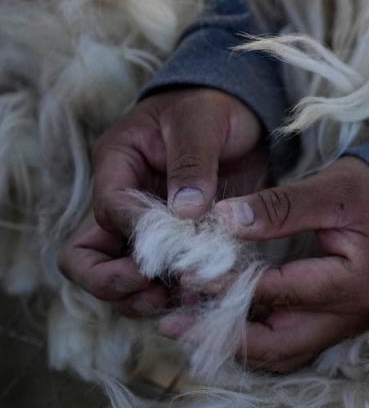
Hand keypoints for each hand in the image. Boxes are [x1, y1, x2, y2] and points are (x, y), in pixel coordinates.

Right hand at [58, 88, 266, 316]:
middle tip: (156, 290)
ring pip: (119, 281)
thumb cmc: (212, 108)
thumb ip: (193, 163)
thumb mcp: (202, 121)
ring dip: (142, 299)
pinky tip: (204, 299)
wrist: (241, 117)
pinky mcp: (175, 248)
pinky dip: (177, 298)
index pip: (108, 210)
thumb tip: (184, 211)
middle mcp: (121, 204)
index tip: (168, 248)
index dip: (134, 233)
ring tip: (181, 300)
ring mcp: (145, 231)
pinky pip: (161, 284)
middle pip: (87, 259)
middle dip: (113, 282)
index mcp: (117, 165)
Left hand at [160, 157, 368, 372]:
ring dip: (239, 343)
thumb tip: (222, 219)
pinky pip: (295, 343)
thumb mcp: (331, 188)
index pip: (278, 295)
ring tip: (191, 324)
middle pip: (281, 346)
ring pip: (286, 353)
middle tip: (174, 322)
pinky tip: (228, 321)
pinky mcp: (343, 322)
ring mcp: (350, 325)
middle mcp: (354, 316)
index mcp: (354, 284)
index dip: (229, 288)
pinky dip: (259, 337)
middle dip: (225, 336)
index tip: (186, 275)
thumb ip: (280, 206)